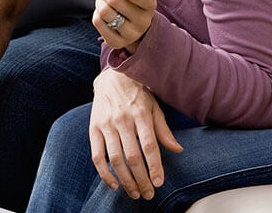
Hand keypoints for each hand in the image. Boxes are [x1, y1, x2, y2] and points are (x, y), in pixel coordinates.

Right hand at [89, 69, 182, 199]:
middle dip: (141, 179)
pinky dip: (104, 173)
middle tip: (148, 194)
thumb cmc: (137, 95)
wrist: (112, 78)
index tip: (159, 182)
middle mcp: (123, 120)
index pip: (149, 145)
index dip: (154, 166)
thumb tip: (178, 150)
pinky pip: (97, 156)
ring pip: (115, 159)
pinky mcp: (94, 129)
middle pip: (132, 156)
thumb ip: (163, 130)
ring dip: (125, 180)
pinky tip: (114, 184)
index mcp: (141, 114)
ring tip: (135, 193)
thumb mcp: (154, 107)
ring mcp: (106, 125)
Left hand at [93, 0, 156, 50]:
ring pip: (104, 11)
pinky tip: (102, 13)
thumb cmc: (133, 3)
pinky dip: (96, 13)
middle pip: (115, 1)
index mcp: (150, 4)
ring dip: (99, 1)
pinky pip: (98, 22)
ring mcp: (131, 34)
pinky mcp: (116, 42)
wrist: (136, 27)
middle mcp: (143, 21)